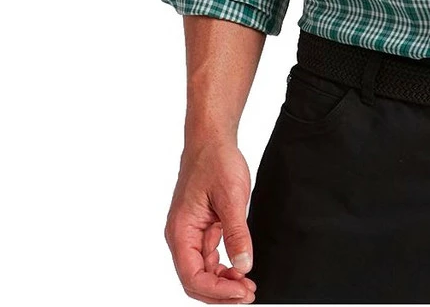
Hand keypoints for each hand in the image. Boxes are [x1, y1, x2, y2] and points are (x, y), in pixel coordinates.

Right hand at [164, 138, 256, 303]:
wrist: (212, 139)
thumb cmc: (216, 161)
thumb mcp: (232, 197)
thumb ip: (236, 233)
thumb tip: (243, 265)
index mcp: (180, 231)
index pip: (193, 276)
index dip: (217, 290)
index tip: (242, 291)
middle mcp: (180, 236)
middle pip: (195, 279)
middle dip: (220, 291)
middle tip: (248, 293)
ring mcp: (190, 234)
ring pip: (202, 271)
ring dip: (222, 282)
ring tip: (247, 284)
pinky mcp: (200, 229)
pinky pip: (208, 257)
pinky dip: (223, 267)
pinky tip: (239, 268)